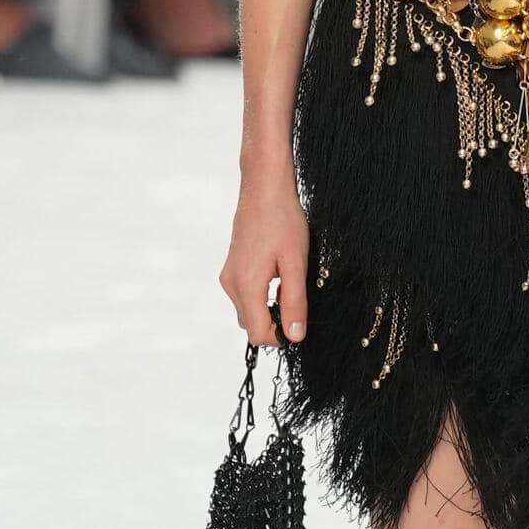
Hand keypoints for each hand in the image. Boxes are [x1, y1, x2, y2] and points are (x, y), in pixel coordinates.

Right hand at [220, 169, 309, 346]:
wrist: (264, 190)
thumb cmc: (282, 221)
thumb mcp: (295, 264)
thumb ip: (294, 302)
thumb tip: (295, 335)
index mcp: (246, 286)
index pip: (258, 334)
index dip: (280, 337)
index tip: (300, 325)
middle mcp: (231, 284)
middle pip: (251, 325)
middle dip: (275, 324)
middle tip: (299, 304)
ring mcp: (228, 276)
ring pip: (248, 311)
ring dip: (268, 310)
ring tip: (289, 286)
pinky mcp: (231, 269)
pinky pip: (245, 296)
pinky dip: (261, 297)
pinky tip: (278, 278)